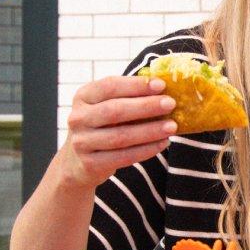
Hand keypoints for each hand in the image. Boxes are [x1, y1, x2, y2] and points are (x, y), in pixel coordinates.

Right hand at [58, 76, 178, 187]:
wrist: (76, 162)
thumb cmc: (101, 126)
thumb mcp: (105, 106)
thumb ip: (128, 97)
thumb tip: (163, 90)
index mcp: (83, 96)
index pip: (110, 86)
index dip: (136, 85)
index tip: (161, 85)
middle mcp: (78, 118)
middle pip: (115, 111)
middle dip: (146, 106)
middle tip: (171, 104)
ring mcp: (82, 142)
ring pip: (120, 136)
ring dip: (150, 131)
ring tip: (172, 126)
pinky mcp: (90, 164)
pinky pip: (123, 157)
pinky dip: (146, 150)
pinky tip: (162, 143)